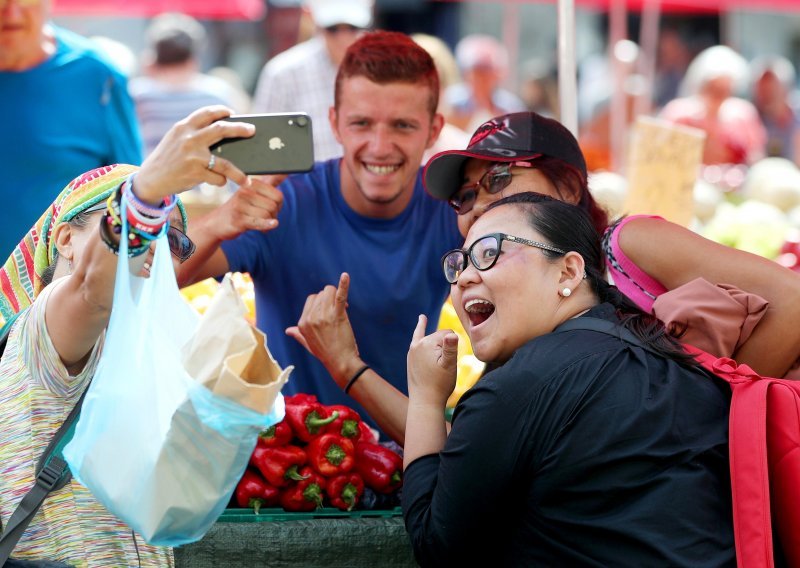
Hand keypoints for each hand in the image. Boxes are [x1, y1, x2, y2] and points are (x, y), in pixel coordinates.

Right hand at [134, 106, 254, 202]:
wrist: (150, 179)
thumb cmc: (168, 159)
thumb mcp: (176, 139)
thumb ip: (194, 133)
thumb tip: (225, 134)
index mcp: (184, 127)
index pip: (207, 113)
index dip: (222, 111)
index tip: (233, 113)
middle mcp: (189, 138)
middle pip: (221, 130)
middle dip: (240, 129)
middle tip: (252, 130)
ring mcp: (193, 156)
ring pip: (225, 163)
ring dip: (238, 173)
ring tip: (246, 179)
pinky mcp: (195, 172)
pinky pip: (217, 178)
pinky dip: (221, 181)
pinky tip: (219, 182)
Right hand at [206, 175, 284, 241]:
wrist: (218, 222)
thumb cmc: (240, 206)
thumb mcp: (254, 192)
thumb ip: (271, 182)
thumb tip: (285, 172)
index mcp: (251, 184)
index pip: (277, 195)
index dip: (278, 204)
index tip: (271, 207)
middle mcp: (245, 192)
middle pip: (273, 206)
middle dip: (273, 214)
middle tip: (265, 217)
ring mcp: (240, 205)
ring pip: (267, 215)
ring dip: (268, 222)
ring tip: (260, 222)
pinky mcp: (238, 219)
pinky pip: (259, 221)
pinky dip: (267, 224)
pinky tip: (273, 224)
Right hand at [286, 273, 362, 385]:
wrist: (340, 362)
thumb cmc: (326, 353)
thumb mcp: (308, 343)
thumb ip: (298, 334)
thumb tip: (288, 330)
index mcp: (303, 322)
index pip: (311, 300)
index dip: (322, 303)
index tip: (330, 313)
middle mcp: (311, 317)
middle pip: (321, 294)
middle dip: (329, 299)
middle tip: (339, 311)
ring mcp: (324, 315)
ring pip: (329, 292)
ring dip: (336, 297)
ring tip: (344, 309)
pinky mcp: (338, 315)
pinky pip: (340, 296)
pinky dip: (344, 285)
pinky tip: (345, 276)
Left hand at [407, 315, 458, 406]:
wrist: (424, 402)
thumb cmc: (439, 384)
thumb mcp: (449, 366)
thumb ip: (451, 348)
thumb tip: (452, 334)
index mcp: (428, 343)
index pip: (449, 334)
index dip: (454, 347)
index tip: (449, 362)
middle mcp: (418, 343)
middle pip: (440, 337)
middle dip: (446, 348)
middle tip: (442, 369)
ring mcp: (413, 349)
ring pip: (433, 340)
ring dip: (438, 343)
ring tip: (438, 360)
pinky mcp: (411, 356)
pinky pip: (417, 336)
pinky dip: (420, 326)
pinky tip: (422, 317)